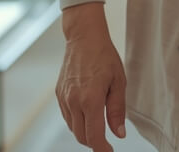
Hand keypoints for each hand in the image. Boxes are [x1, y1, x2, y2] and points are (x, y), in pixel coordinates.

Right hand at [56, 4, 126, 151]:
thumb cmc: (104, 56)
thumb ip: (117, 110)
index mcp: (90, 99)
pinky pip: (67, 116)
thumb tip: (119, 133)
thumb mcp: (118, 82)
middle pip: (81, 136)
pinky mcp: (59, 94)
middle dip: (94, 142)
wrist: (84, 37)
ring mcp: (64, 98)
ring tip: (98, 125)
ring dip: (85, 132)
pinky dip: (77, 121)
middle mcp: (74, 101)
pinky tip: (87, 113)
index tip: (109, 151)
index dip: (102, 149)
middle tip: (106, 141)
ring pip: (72, 128)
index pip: (94, 136)